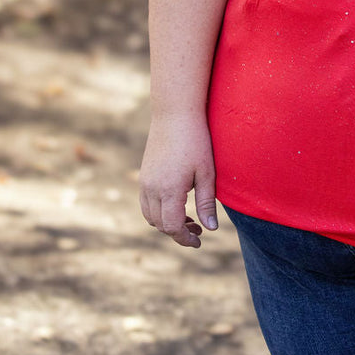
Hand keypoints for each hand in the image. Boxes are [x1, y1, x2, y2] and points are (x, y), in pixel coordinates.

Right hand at [139, 112, 217, 248]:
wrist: (175, 113)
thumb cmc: (196, 141)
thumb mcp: (207, 172)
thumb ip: (206, 202)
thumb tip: (210, 229)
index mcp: (169, 190)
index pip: (172, 227)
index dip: (185, 238)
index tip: (199, 241)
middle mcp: (152, 188)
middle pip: (160, 224)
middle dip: (178, 232)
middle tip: (198, 229)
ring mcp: (145, 181)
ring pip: (150, 215)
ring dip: (166, 222)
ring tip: (188, 218)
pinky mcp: (144, 174)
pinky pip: (146, 203)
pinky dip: (158, 210)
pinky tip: (176, 203)